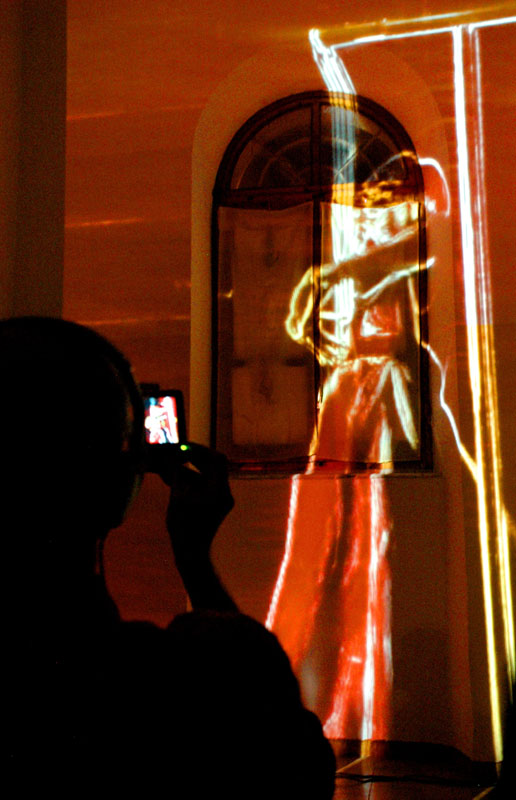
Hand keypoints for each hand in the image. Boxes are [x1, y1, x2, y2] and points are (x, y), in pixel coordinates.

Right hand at [153, 442, 233, 563]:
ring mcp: (224, 498)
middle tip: (178, 452)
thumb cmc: (183, 529)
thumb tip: (172, 457)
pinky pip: (207, 484)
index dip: (199, 450)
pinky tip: (177, 478)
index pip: (215, 459)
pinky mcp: (218, 503)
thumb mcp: (176, 499)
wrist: (192, 554)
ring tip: (173, 465)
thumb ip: (176, 475)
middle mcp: (225, 493)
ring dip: (192, 468)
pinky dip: (193, 479)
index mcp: (218, 491)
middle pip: (215, 464)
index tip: (182, 446)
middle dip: (196, 456)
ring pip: (209, 474)